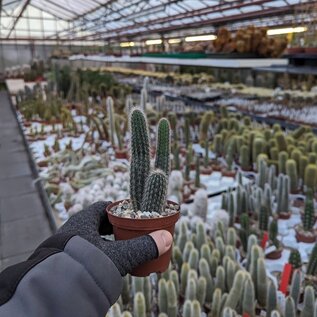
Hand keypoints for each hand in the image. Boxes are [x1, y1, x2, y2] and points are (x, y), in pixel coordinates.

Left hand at [58, 201, 172, 275]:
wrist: (54, 289)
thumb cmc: (86, 265)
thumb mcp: (119, 256)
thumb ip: (143, 247)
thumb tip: (167, 239)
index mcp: (84, 220)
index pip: (105, 207)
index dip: (120, 209)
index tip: (133, 214)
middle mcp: (74, 228)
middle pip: (99, 222)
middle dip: (115, 226)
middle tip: (130, 231)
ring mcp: (68, 243)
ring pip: (92, 237)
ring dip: (107, 241)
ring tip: (121, 248)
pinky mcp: (65, 258)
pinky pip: (85, 250)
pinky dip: (98, 253)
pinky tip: (106, 262)